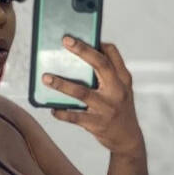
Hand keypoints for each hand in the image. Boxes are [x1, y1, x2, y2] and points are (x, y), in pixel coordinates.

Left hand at [42, 36, 143, 154]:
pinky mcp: (97, 124)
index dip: (98, 43)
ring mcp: (107, 108)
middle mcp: (117, 90)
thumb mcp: (121, 89)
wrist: (128, 139)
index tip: (81, 35)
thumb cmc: (119, 108)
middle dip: (83, 51)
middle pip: (100, 65)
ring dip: (62, 84)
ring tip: (45, 77)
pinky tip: (52, 108)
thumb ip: (108, 74)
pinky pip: (75, 117)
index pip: (113, 55)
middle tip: (65, 40)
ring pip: (82, 92)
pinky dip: (62, 112)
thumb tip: (82, 56)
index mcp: (123, 79)